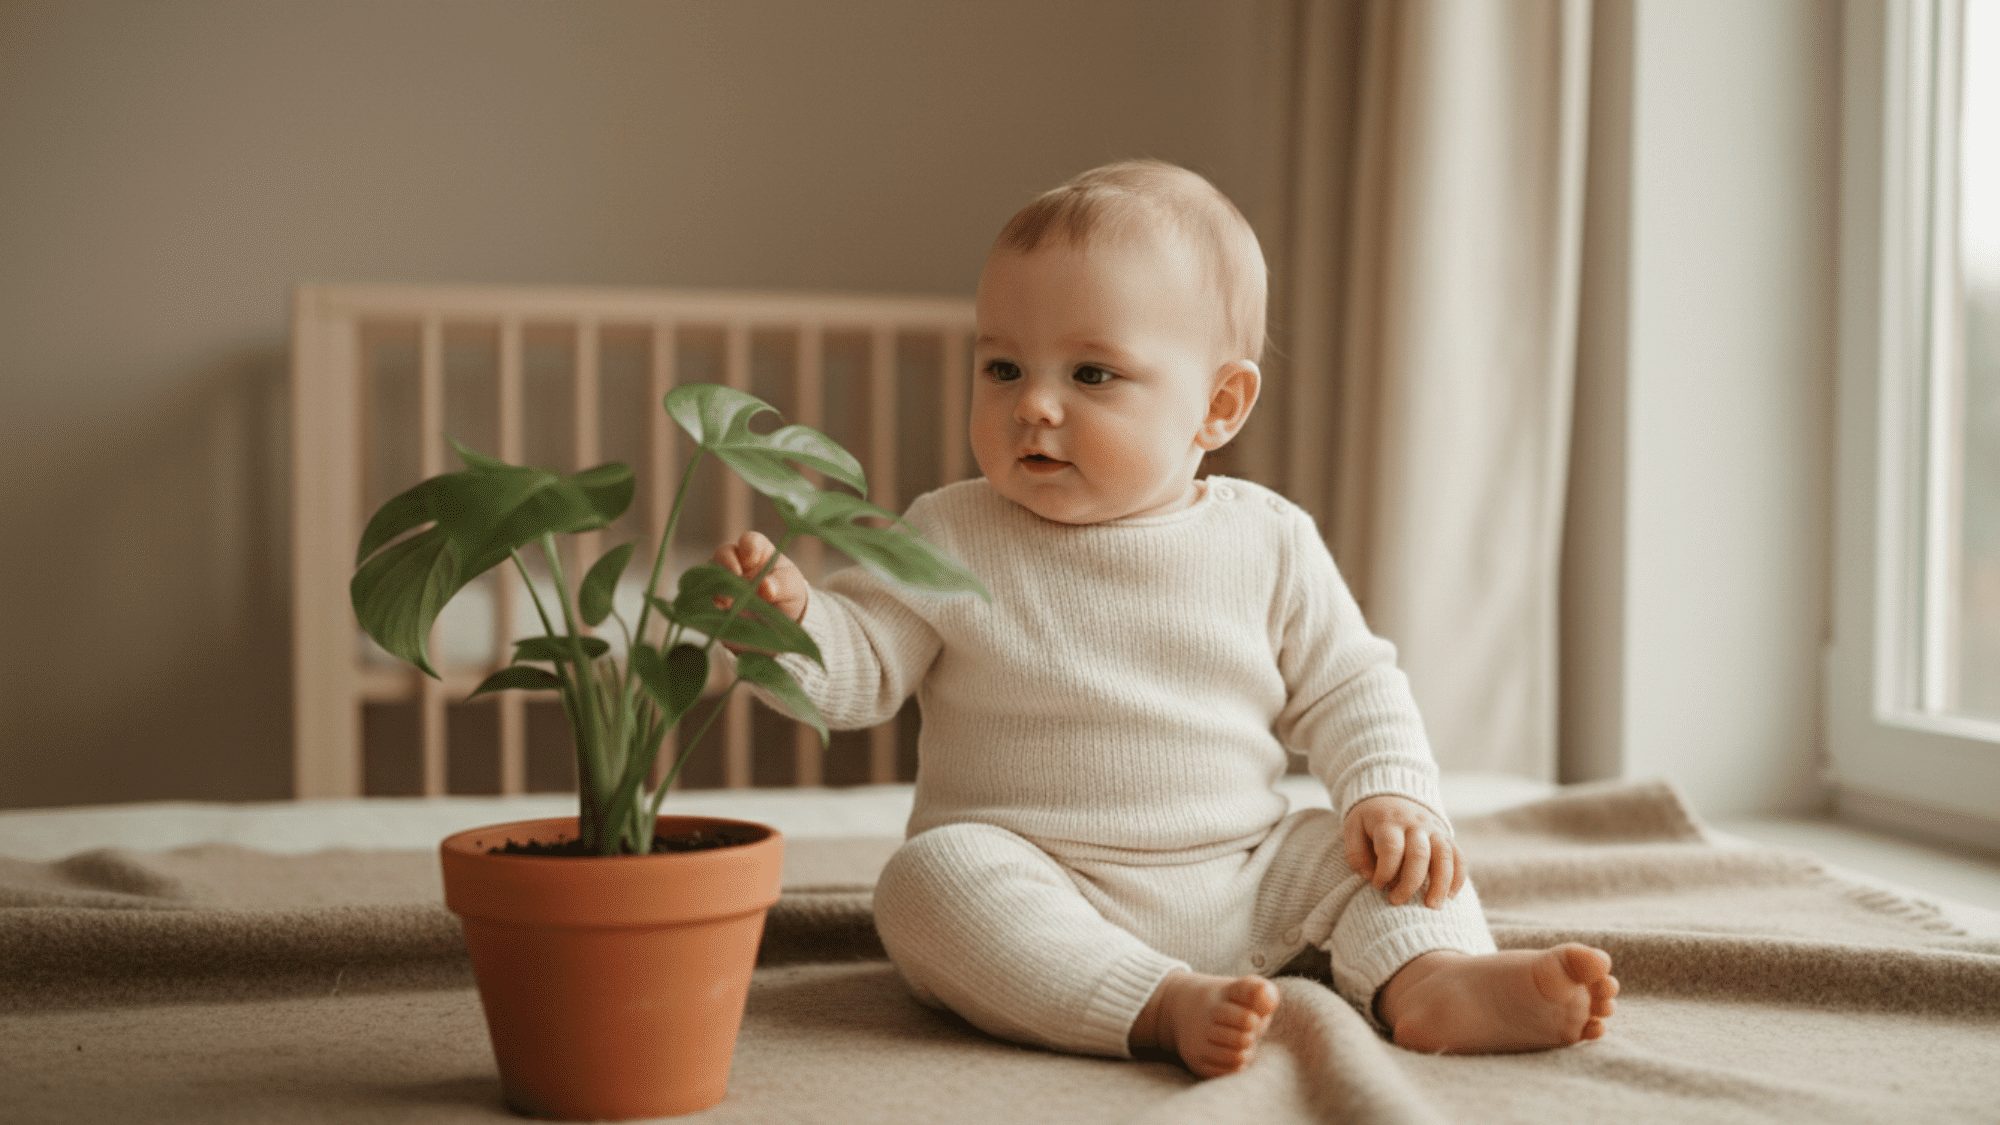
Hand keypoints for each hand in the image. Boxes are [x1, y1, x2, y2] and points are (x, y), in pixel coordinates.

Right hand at [711, 531, 809, 623]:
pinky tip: (721, 608)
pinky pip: (706, 592)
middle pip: (724, 553)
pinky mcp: (716, 595)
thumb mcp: (791, 587)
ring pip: (712, 572)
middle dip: (727, 565)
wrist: (778, 616)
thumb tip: (765, 589)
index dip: (748, 547)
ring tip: (728, 602)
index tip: (751, 562)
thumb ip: (780, 586)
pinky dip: (711, 598)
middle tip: (736, 578)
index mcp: (758, 551)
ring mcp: (725, 577)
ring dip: (718, 585)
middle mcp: (738, 560)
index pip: (749, 540)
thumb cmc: (787, 592)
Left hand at [1341, 795, 1465, 909]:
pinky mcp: (1446, 836)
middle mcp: (1415, 825)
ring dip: (1440, 884)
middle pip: (1419, 854)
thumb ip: (1355, 852)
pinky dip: (1458, 878)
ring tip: (1433, 907)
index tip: (1377, 886)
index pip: (1391, 848)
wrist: (1393, 793)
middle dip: (1409, 883)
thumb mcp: (1353, 827)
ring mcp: (1434, 830)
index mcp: (1389, 822)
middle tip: (1396, 901)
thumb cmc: (1370, 818)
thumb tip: (1368, 876)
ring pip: (1444, 856)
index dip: (1385, 871)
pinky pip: (1459, 857)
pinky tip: (1450, 897)